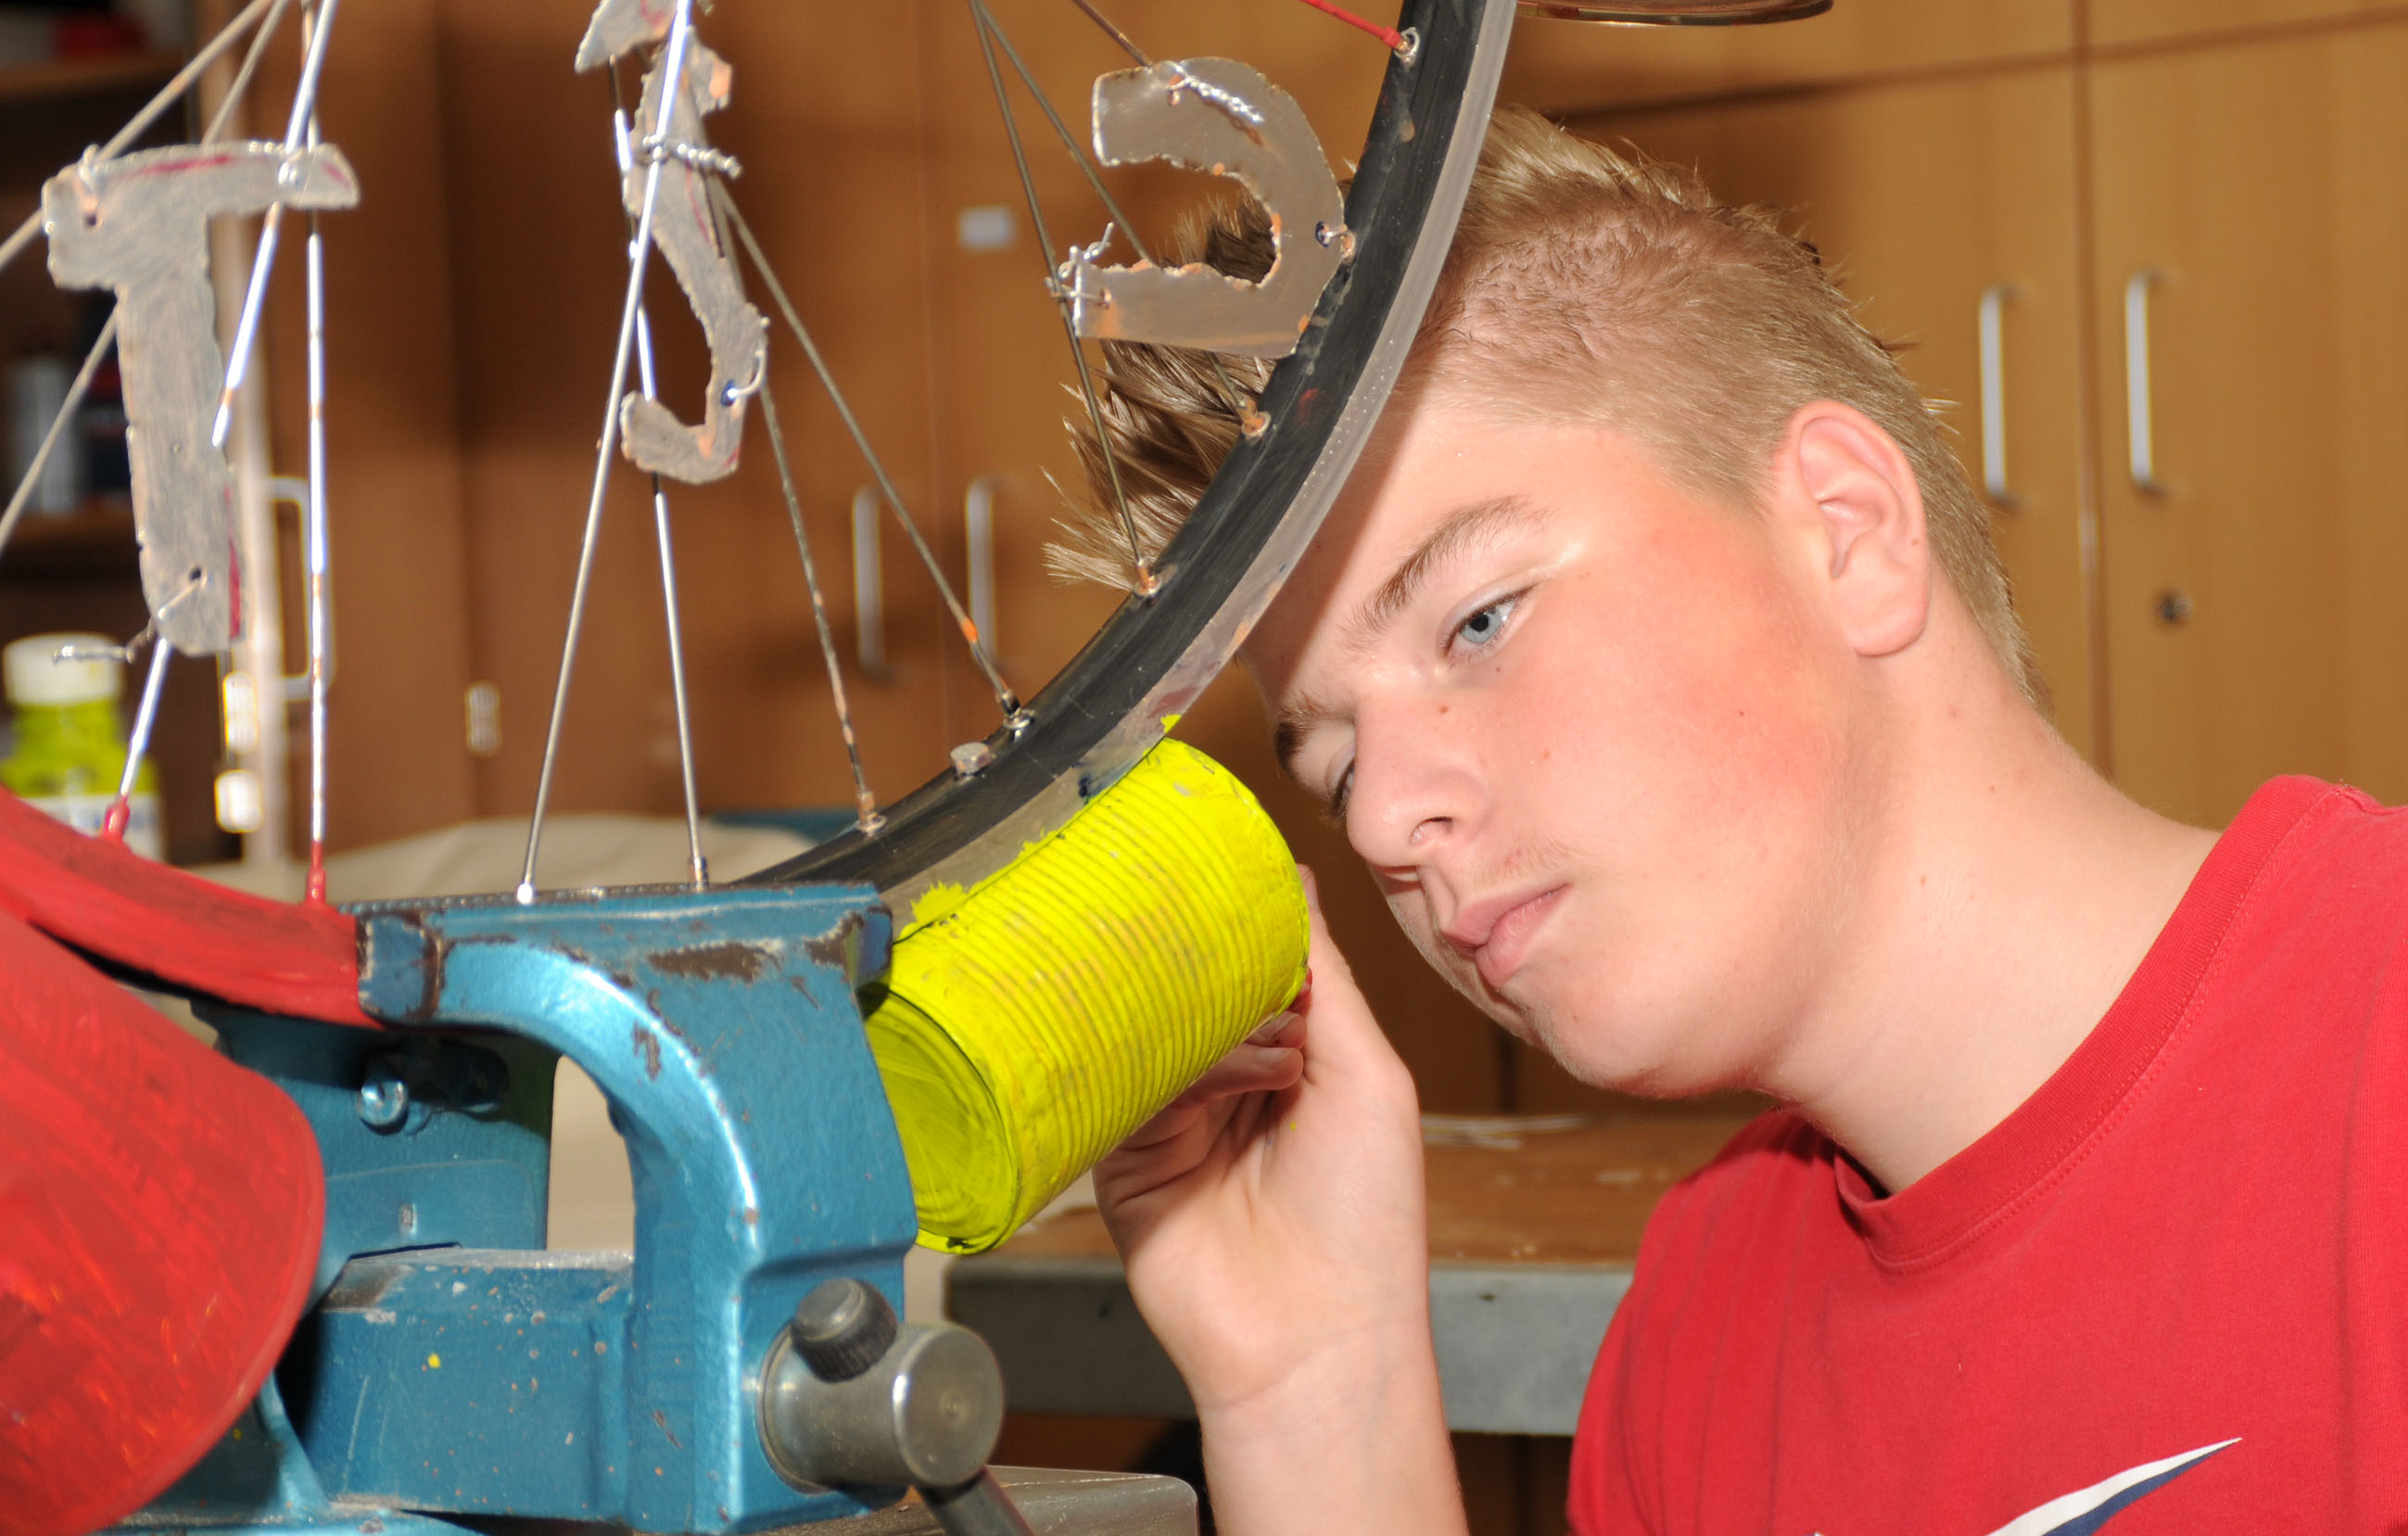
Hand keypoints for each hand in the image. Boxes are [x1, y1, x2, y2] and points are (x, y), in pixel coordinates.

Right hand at [1095, 869, 1464, 1535]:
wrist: (1313, 1341)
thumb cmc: (1366, 1223)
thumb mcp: (1369, 1075)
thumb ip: (1328, 976)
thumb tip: (1301, 882)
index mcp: (1301, 1061)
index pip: (1258, 967)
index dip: (1244, 923)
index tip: (1224, 870)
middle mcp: (1233, 1086)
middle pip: (1196, 991)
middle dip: (1199, 959)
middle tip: (1188, 915)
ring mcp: (1176, 1121)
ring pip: (1155, 1030)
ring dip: (1185, 1014)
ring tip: (1215, 1011)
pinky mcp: (1124, 1158)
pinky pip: (1119, 1085)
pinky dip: (1151, 1064)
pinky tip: (1180, 1057)